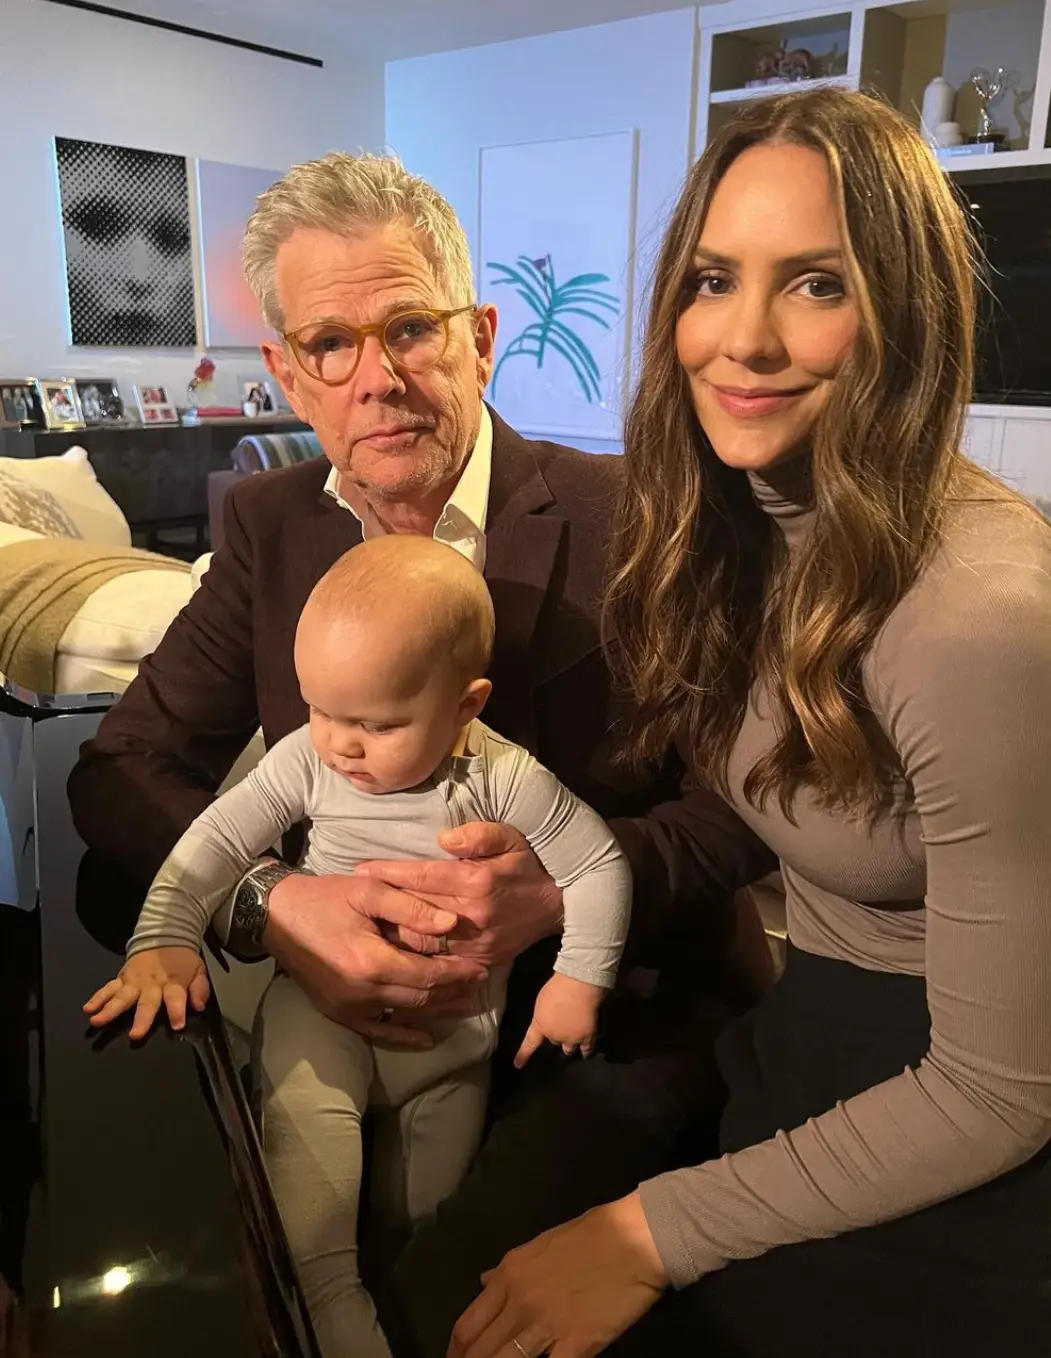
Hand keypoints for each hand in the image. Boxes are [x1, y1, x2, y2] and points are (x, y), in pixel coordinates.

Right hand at [83, 946, 209, 1039]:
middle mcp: (152, 984)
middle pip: (147, 1002)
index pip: (176, 998)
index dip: (177, 1011)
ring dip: (110, 1009)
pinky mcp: (122, 978)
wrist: (165, 936)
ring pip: (121, 997)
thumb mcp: (198, 970)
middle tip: (135, 1034)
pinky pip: (108, 988)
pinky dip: (97, 998)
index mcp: (173, 982)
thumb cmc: (181, 960)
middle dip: (141, 1019)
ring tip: (98, 1020)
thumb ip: (200, 989)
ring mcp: (134, 981)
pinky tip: (88, 1008)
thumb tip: (199, 1006)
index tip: (177, 1025)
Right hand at [264, 871, 487, 1048]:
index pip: (428, 975)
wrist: (277, 916)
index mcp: (371, 961)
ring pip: (406, 1015)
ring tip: (467, 1004)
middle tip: (481, 984)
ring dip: (439, 1011)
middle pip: (421, 998)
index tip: (481, 968)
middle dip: (454, 992)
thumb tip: (451, 924)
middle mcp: (361, 993)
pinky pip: (379, 1032)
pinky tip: (427, 1038)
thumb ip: (411, 907)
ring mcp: (348, 1008)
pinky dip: (405, 1036)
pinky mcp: (339, 1014)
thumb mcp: (369, 890)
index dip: (458, 973)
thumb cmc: (325, 897)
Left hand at [356, 822, 563, 966]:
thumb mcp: (511, 838)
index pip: (421, 875)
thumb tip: (444, 838)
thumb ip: (479, 835)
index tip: (360, 869)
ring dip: (393, 930)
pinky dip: (416, 951)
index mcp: (475, 881)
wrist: (561, 904)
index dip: (388, 872)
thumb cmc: (528, 865)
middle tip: (351, 896)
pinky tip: (394, 944)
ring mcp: (475, 943)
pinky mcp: (480, 961)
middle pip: (414, 909)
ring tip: (364, 921)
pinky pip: (440, 958)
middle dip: (382, 902)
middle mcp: (472, 915)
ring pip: (422, 939)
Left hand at [449, 1193, 668, 1357]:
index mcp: (509, 1276)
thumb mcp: (540, 1244)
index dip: (456, 1351)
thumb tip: (484, 1281)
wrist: (633, 1238)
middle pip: (481, 1351)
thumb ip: (508, 1269)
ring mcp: (547, 1326)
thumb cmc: (590, 1235)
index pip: (467, 1325)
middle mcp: (520, 1303)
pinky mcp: (577, 1345)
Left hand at [515, 974, 604, 1067]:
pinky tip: (585, 1053)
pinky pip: (587, 1049)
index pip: (529, 1043)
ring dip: (569, 1045)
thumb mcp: (542, 1001)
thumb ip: (544, 1014)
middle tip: (561, 1027)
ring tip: (573, 1042)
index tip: (518, 1065)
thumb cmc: (558, 987)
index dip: (523, 1055)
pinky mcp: (587, 1037)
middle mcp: (554, 1036)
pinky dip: (586, 1051)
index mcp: (540, 1025)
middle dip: (556, 1036)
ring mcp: (571, 1038)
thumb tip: (550, 1019)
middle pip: (554, 1042)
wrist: (579, 985)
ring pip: (569, 1048)